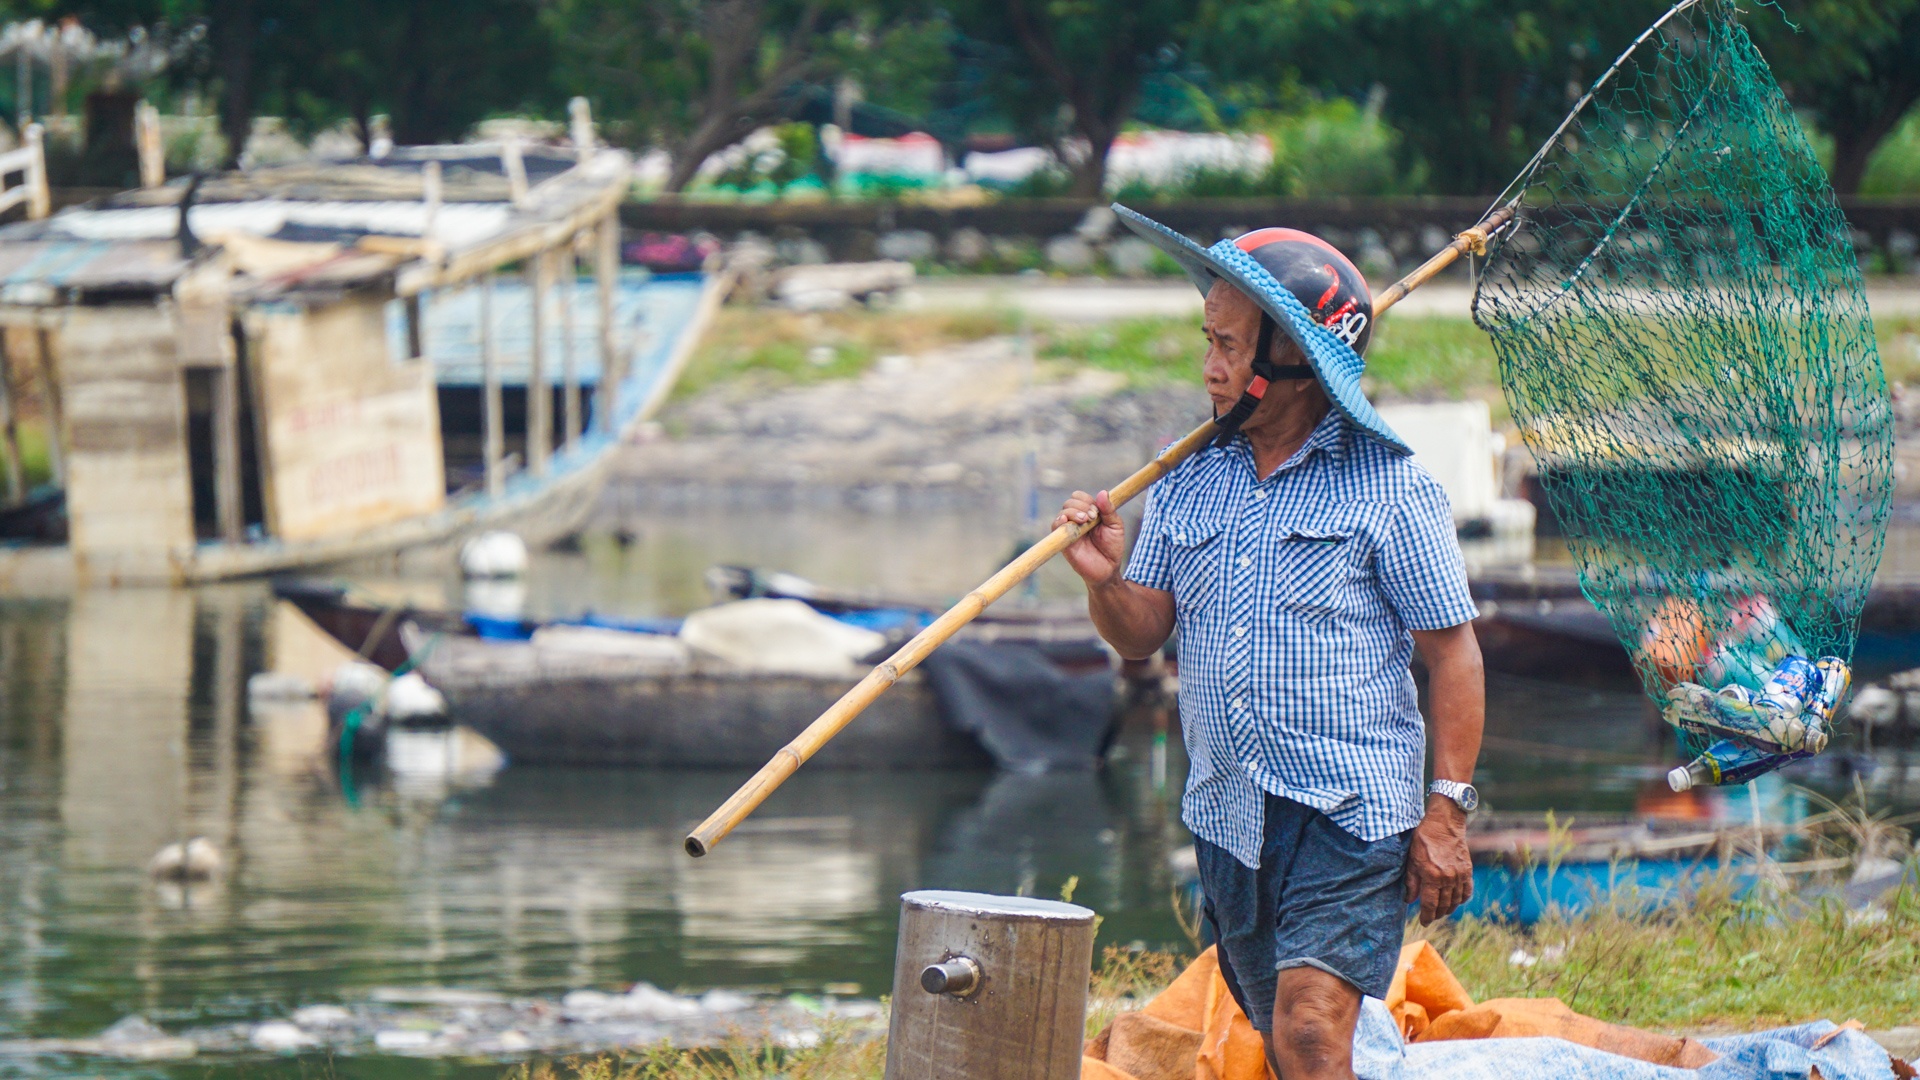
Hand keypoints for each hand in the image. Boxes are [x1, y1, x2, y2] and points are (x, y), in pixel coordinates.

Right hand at [1053, 489, 1125, 586]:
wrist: (1108, 568)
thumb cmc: (1112, 547)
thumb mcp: (1115, 525)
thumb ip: (1109, 509)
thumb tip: (1103, 492)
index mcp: (1087, 513)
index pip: (1079, 497)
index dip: (1087, 500)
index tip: (1097, 512)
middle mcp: (1076, 520)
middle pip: (1069, 502)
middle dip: (1081, 506)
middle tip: (1092, 517)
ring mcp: (1069, 530)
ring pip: (1062, 513)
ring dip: (1073, 512)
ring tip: (1085, 521)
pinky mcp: (1063, 542)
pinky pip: (1055, 527)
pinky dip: (1059, 521)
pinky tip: (1066, 521)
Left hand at [1404, 795, 1472, 924]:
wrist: (1444, 825)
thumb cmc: (1424, 841)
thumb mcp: (1412, 860)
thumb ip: (1411, 882)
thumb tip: (1409, 900)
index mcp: (1432, 877)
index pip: (1430, 905)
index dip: (1427, 916)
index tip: (1424, 922)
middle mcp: (1448, 879)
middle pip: (1444, 905)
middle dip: (1437, 914)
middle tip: (1431, 917)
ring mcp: (1459, 876)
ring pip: (1456, 901)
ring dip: (1449, 909)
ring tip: (1442, 911)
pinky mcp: (1467, 871)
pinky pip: (1467, 891)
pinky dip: (1461, 899)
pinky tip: (1455, 901)